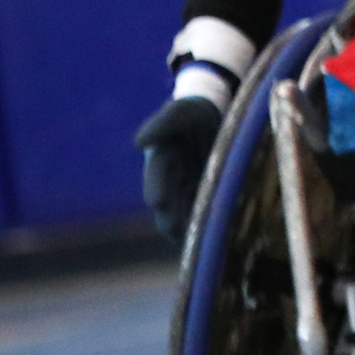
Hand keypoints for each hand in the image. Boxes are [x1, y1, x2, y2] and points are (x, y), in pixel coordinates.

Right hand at [134, 95, 222, 241]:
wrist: (214, 116)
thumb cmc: (195, 111)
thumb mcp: (182, 111)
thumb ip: (163, 123)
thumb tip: (138, 142)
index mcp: (160, 160)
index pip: (157, 176)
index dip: (157, 188)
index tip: (157, 201)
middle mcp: (170, 180)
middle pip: (168, 203)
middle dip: (170, 217)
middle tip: (174, 230)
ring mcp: (188, 190)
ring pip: (184, 214)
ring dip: (187, 228)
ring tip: (196, 242)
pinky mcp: (207, 195)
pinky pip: (203, 214)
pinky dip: (206, 227)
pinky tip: (216, 239)